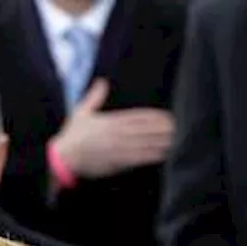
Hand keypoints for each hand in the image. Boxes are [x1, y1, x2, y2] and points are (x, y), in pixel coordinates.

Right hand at [50, 79, 175, 179]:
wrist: (65, 158)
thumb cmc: (72, 136)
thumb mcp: (82, 112)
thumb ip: (94, 97)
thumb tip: (102, 81)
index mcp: (111, 121)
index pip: (138, 117)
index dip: (155, 117)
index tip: (169, 117)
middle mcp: (117, 133)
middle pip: (146, 129)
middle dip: (164, 129)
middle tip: (181, 127)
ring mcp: (119, 147)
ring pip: (146, 143)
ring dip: (162, 141)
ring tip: (178, 140)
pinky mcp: (118, 161)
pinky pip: (139, 158)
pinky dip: (152, 156)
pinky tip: (164, 154)